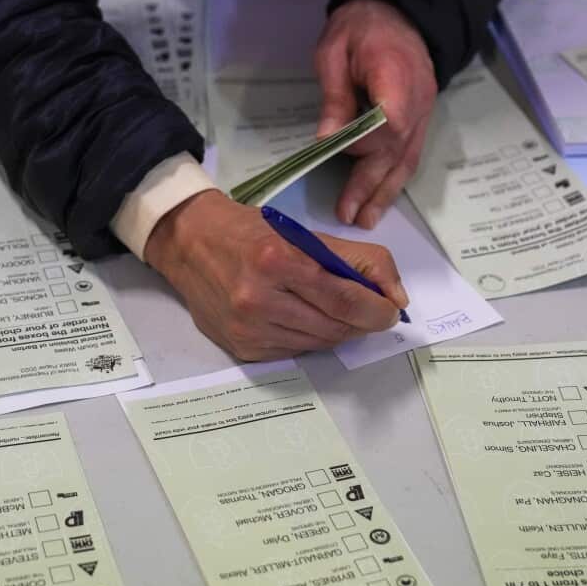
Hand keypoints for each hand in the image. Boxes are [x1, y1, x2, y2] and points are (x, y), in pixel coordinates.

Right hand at [145, 190, 408, 360]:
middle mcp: (258, 298)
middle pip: (334, 326)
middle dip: (362, 323)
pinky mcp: (241, 348)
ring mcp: (247, 328)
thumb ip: (358, 260)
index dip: (376, 310)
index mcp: (276, 260)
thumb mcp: (306, 233)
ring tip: (337, 313)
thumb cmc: (253, 233)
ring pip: (317, 344)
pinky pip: (294, 352)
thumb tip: (396, 299)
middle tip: (372, 314)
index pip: (344, 299)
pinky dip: (310, 340)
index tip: (391, 311)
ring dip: (338, 332)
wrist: (190, 244)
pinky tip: (305, 320)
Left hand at [315, 0, 436, 228]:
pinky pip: (411, 153)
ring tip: (367, 219)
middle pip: (396, 151)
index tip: (338, 152)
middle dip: (371, 185)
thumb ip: (335, 97)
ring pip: (407, 158)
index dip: (366, 145)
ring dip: (386, 192)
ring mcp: (424, 112)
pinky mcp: (422, 118)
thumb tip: (326, 141)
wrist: (399, 14)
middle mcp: (417, 101)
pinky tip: (382, 198)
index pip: (389, 124)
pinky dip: (396, 178)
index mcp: (395, 77)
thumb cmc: (360, 29)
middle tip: (349, 215)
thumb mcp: (334, 53)